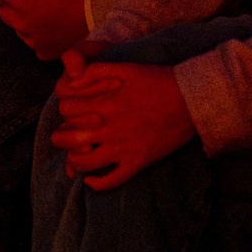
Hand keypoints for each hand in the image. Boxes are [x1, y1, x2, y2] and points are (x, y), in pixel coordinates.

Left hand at [0, 0, 93, 59]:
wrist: (103, 9)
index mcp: (23, 1)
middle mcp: (24, 24)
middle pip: (4, 11)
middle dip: (13, 0)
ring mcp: (35, 41)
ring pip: (18, 28)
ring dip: (24, 18)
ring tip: (44, 9)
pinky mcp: (46, 53)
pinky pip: (34, 43)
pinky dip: (38, 35)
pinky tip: (52, 25)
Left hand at [50, 48, 196, 190]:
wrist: (191, 99)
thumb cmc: (158, 80)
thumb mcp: (126, 68)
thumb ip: (97, 71)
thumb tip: (73, 78)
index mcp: (105, 104)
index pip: (67, 110)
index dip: (64, 108)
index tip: (70, 109)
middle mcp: (110, 129)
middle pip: (69, 139)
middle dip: (60, 137)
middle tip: (63, 136)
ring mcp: (123, 149)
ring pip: (85, 163)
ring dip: (74, 161)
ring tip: (75, 156)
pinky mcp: (137, 163)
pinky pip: (111, 181)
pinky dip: (96, 183)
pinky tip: (90, 180)